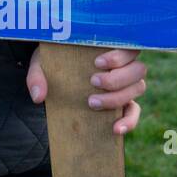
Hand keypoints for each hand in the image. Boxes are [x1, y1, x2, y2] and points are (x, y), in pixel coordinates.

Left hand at [25, 46, 145, 135]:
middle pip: (137, 70)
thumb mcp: (41, 63)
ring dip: (118, 97)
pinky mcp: (124, 103)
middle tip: (93, 82)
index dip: (118, 56)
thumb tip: (39, 96)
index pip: (128, 47)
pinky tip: (116, 129)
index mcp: (108, 47)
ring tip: (92, 102)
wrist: (53, 76)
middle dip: (116, 78)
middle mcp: (122, 65)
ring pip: (138, 88)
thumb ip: (37, 75)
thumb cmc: (53, 62)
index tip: (97, 62)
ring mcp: (125, 84)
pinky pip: (135, 112)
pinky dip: (129, 121)